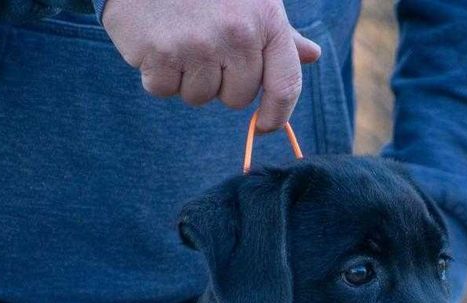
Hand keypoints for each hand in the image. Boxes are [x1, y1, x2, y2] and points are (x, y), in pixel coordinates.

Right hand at [102, 0, 320, 130]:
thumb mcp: (252, 0)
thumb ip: (279, 34)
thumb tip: (311, 56)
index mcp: (266, 20)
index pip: (285, 84)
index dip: (277, 115)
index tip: (265, 126)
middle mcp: (237, 34)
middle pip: (236, 98)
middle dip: (219, 82)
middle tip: (202, 44)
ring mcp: (198, 45)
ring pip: (198, 97)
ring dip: (186, 77)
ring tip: (178, 37)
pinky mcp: (160, 53)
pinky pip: (162, 90)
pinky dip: (155, 72)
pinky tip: (155, 39)